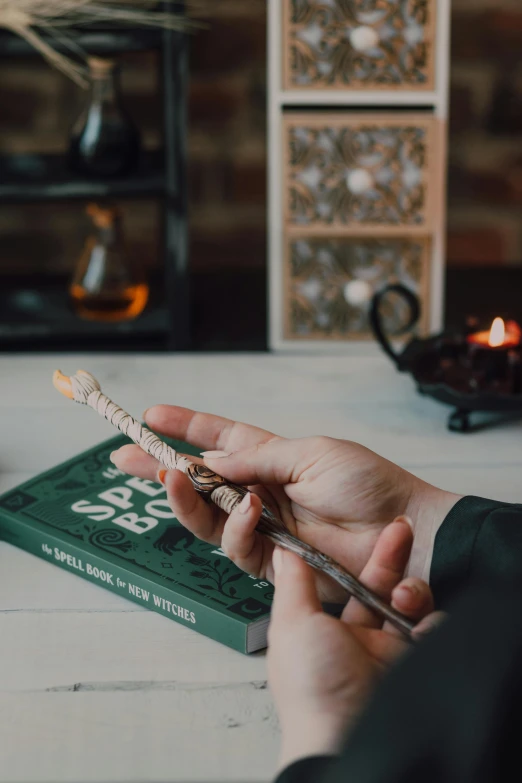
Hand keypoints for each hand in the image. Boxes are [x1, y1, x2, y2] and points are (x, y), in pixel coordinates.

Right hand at [111, 406, 459, 600]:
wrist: (403, 529)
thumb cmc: (367, 484)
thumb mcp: (310, 453)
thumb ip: (258, 457)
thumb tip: (210, 458)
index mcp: (272, 457)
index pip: (220, 439)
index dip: (187, 426)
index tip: (152, 415)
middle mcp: (261, 491)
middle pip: (200, 481)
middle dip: (162, 468)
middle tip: (126, 456)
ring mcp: (264, 526)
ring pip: (207, 517)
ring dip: (186, 498)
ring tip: (173, 477)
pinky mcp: (272, 560)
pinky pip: (236, 544)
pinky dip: (234, 526)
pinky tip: (245, 509)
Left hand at [268, 518, 444, 769]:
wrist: (348, 738)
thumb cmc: (313, 690)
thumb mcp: (293, 626)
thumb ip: (294, 585)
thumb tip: (285, 550)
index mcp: (317, 628)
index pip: (337, 579)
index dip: (347, 553)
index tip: (359, 528)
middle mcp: (350, 638)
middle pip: (375, 585)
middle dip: (389, 557)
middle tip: (401, 529)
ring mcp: (384, 651)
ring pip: (406, 604)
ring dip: (411, 592)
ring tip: (406, 598)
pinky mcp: (412, 663)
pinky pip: (430, 631)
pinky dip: (431, 624)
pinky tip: (421, 626)